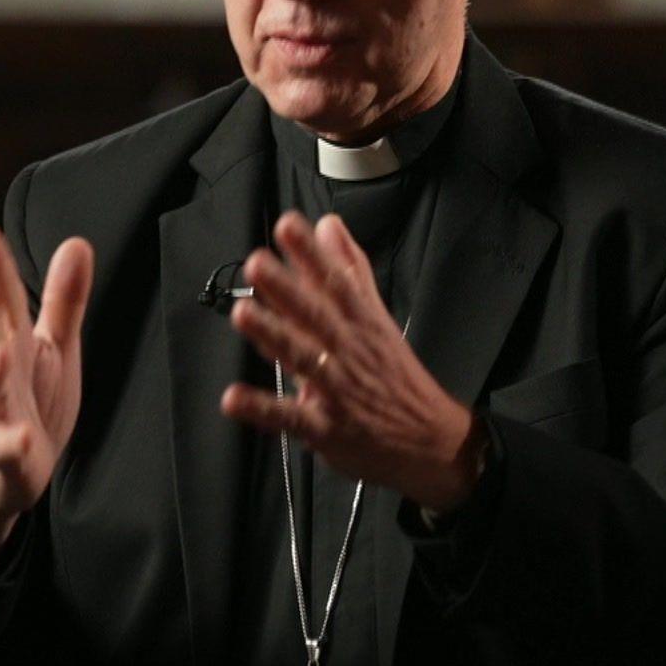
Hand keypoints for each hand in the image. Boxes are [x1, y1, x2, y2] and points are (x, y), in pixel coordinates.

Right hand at [0, 225, 92, 569]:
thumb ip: (64, 299)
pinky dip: (10, 445)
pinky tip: (20, 437)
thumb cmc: (31, 401)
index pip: (4, 303)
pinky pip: (6, 452)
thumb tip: (77, 241)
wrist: (5, 475)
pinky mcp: (6, 459)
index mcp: (12, 346)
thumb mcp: (52, 347)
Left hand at [222, 212, 481, 511]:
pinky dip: (262, 409)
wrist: (431, 440)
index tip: (289, 227)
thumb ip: (351, 270)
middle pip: (317, 316)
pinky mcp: (324, 428)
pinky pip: (290, 418)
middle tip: (258, 263)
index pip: (337, 282)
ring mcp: (336, 390)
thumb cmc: (397, 375)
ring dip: (272, 335)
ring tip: (243, 313)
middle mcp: (349, 351)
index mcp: (362, 323)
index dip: (312, 254)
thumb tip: (329, 225)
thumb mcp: (378, 317)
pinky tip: (234, 398)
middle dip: (287, 289)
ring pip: (302, 358)